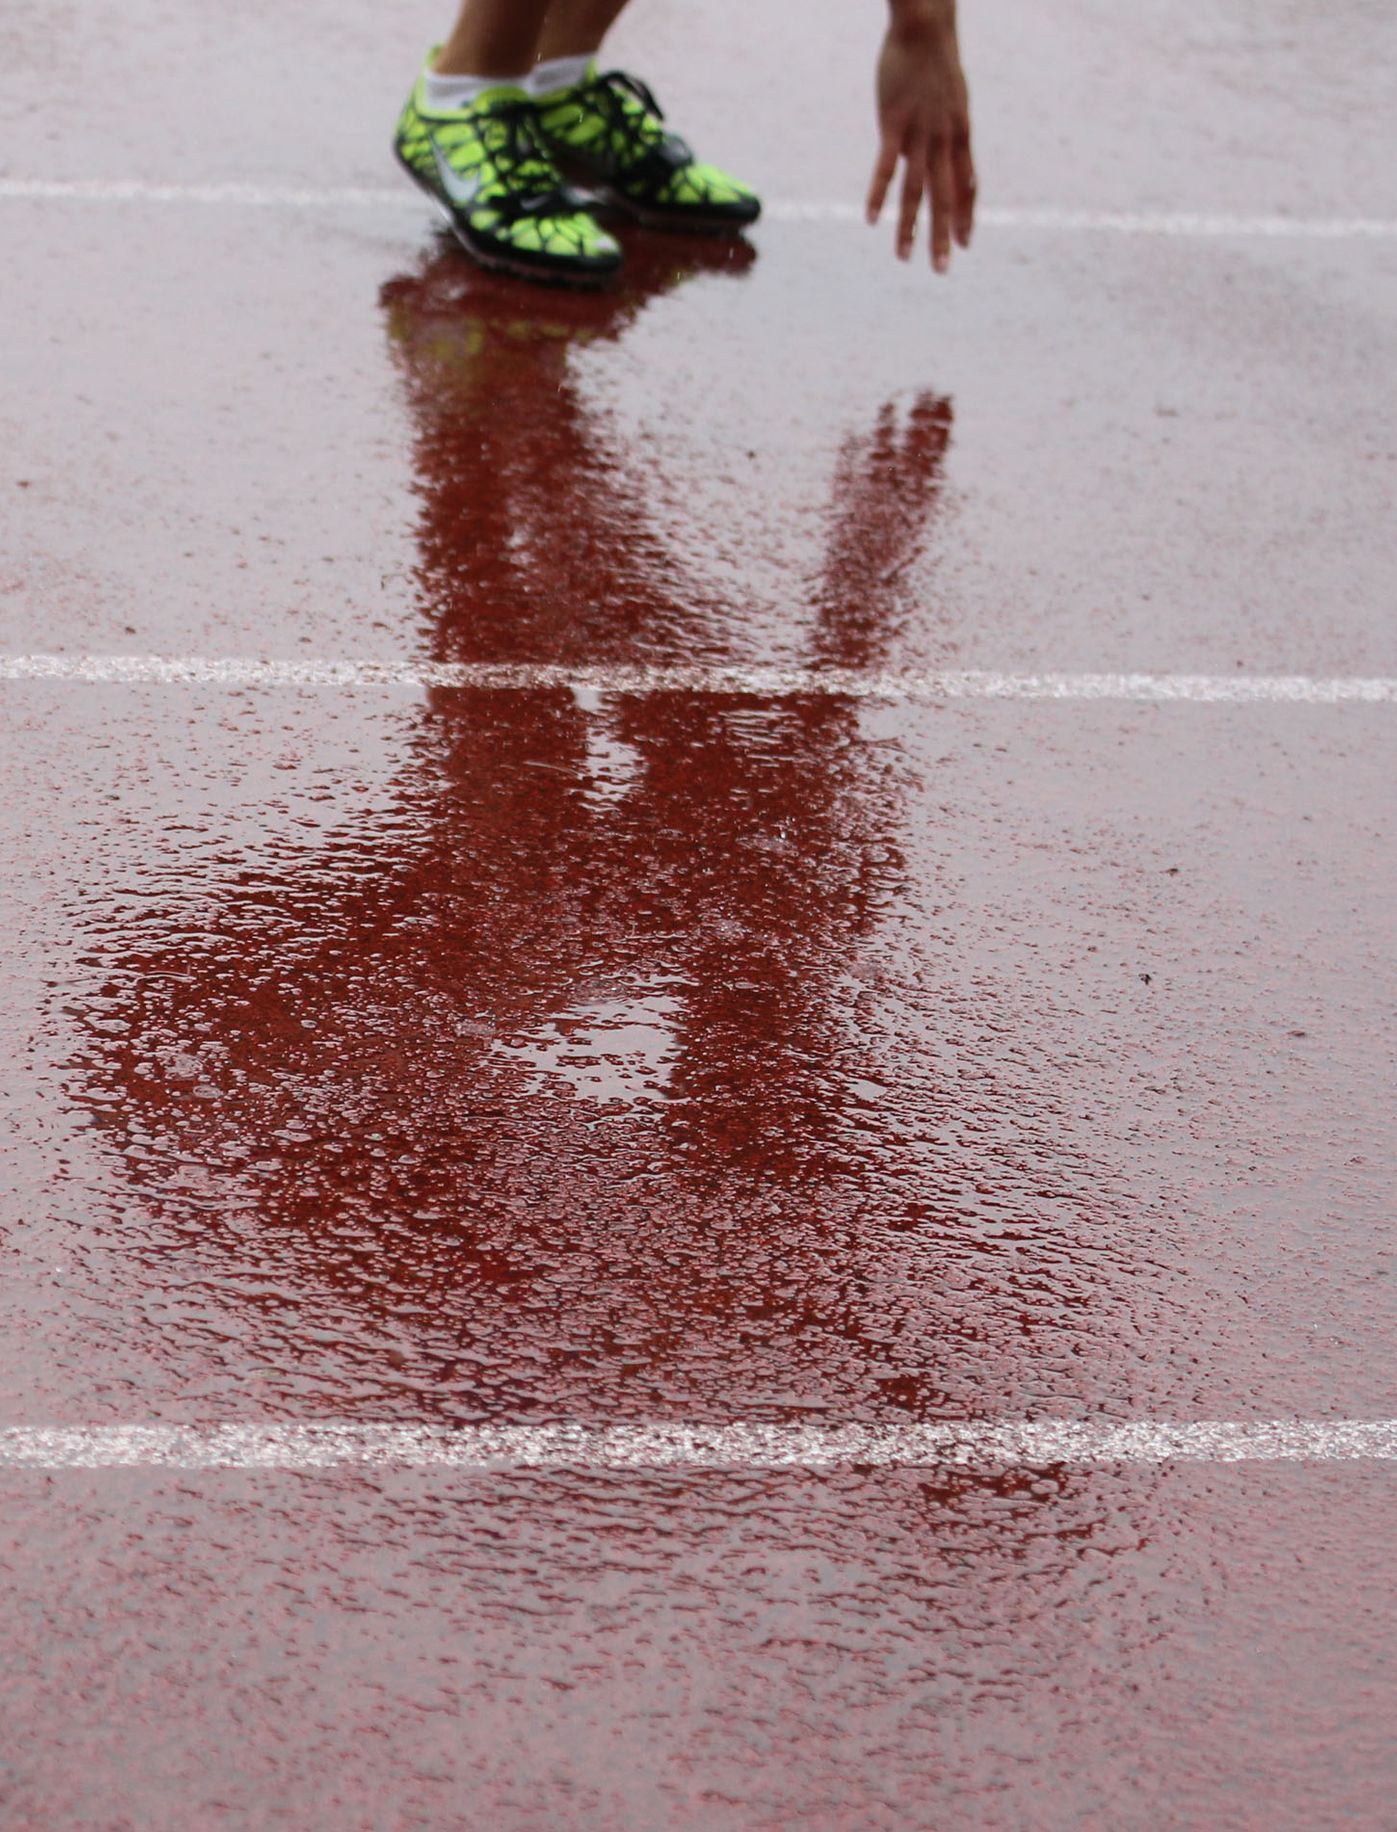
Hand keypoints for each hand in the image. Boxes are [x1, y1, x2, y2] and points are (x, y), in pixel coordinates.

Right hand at [866, 3, 974, 271]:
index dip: (967, 216)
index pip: (968, 186)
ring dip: (909, 228)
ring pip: (916, 190)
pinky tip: (870, 218)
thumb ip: (948, 131)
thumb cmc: (936, 62)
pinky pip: (885, 168)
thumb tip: (940, 153)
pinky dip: (878, 195)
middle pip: (945, 197)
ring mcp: (919, 134)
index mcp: (960, 135)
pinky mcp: (893, 125)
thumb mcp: (952, 100)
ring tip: (903, 257)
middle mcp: (944, 140)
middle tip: (942, 269)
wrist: (925, 28)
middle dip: (943, 236)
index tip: (965, 244)